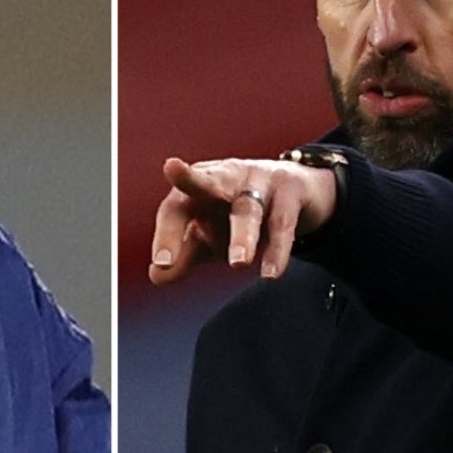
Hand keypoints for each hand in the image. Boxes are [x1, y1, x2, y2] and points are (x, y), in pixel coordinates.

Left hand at [148, 156, 338, 284]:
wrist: (296, 190)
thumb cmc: (238, 215)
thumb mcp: (210, 237)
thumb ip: (185, 256)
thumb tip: (156, 276)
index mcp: (199, 187)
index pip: (176, 208)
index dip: (167, 234)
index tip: (162, 263)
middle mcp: (226, 178)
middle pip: (205, 183)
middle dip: (189, 180)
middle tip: (173, 176)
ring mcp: (260, 181)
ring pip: (247, 209)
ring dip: (242, 236)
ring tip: (238, 264)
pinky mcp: (290, 191)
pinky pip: (282, 223)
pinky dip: (277, 250)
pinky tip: (270, 274)